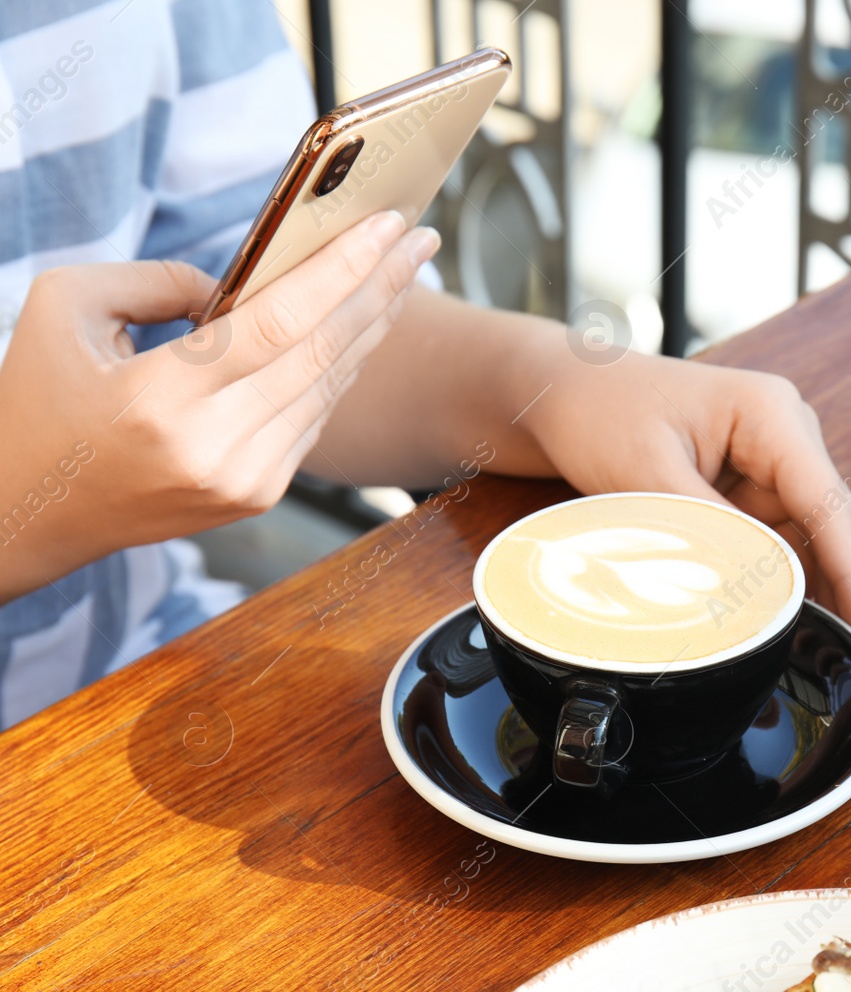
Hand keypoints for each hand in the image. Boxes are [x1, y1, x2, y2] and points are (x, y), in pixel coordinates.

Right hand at [0, 211, 438, 603]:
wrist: (26, 514)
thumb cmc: (38, 402)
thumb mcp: (66, 309)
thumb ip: (157, 278)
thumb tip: (243, 281)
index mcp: (161, 401)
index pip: (281, 323)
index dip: (344, 270)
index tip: (390, 226)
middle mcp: (214, 449)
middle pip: (324, 353)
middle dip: (381, 287)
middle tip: (420, 238)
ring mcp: (245, 480)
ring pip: (331, 386)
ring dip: (373, 323)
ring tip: (404, 270)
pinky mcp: (259, 495)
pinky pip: (317, 415)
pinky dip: (343, 364)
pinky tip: (364, 323)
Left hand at [516, 349, 850, 652]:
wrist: (567, 392)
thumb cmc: (603, 412)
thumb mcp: (649, 476)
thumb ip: (708, 536)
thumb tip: (754, 596)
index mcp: (771, 413)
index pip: (827, 505)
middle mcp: (786, 433)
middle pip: (831, 525)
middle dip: (841, 589)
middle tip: (848, 659)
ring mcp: (772, 459)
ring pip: (808, 540)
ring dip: (806, 587)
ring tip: (809, 650)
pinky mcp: (752, 484)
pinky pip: (777, 539)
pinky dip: (775, 578)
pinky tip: (777, 620)